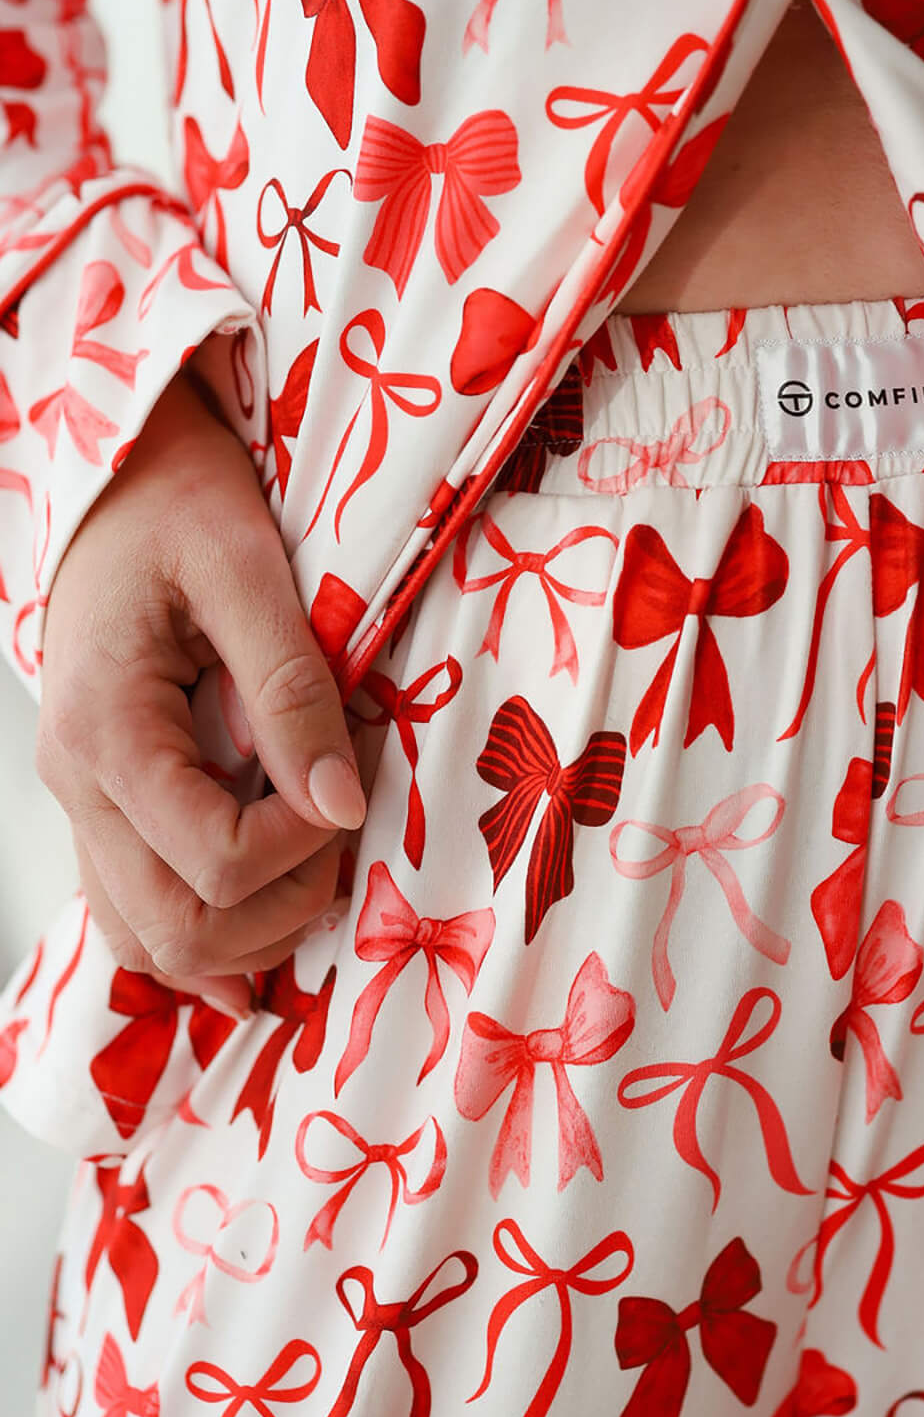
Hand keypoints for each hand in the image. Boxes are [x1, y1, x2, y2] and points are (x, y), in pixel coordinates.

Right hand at [35, 348, 367, 1019]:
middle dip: (283, 907)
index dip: (302, 846)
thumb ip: (292, 689)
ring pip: (147, 939)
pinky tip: (264, 925)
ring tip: (318, 871)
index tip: (353, 781)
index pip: (212, 858)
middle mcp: (76, 783)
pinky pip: (134, 908)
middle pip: (175, 926)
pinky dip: (203, 932)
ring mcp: (82, 800)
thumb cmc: (175, 502)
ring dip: (246, 936)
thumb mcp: (245, 570)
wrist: (119, 477)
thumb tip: (341, 803)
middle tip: (346, 837)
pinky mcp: (104, 799)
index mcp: (105, 728)